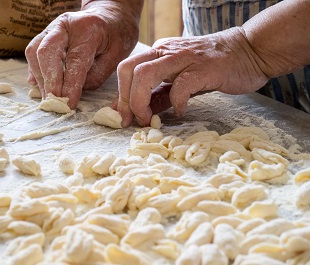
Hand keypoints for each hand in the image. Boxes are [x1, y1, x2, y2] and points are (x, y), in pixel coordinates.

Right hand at [25, 1, 139, 108]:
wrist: (109, 17)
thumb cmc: (115, 37)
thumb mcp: (116, 57)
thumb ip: (96, 75)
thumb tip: (72, 93)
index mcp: (87, 28)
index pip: (75, 59)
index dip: (70, 84)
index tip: (69, 104)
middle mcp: (64, 24)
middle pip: (47, 52)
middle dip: (49, 81)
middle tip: (54, 102)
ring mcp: (51, 28)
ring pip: (35, 52)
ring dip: (40, 79)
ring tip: (49, 99)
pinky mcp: (44, 36)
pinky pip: (33, 53)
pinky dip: (36, 72)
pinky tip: (41, 87)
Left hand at [116, 27, 268, 126]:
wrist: (250, 50)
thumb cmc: (213, 68)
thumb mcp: (179, 81)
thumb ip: (158, 95)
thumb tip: (135, 113)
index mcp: (158, 53)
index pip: (126, 71)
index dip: (120, 97)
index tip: (123, 118)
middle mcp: (166, 52)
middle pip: (128, 69)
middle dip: (125, 99)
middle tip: (132, 121)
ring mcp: (184, 58)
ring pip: (146, 74)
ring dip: (140, 101)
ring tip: (149, 119)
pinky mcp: (204, 68)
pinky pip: (181, 86)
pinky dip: (176, 103)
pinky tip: (181, 112)